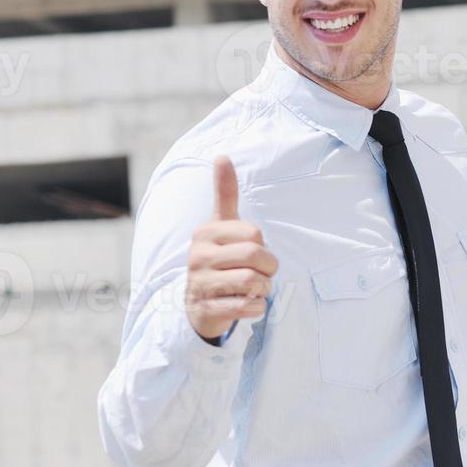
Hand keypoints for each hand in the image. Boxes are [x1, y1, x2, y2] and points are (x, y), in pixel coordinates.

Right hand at [185, 156, 277, 340]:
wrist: (198, 305)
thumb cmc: (218, 259)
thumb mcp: (221, 225)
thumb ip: (224, 193)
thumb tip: (222, 155)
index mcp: (205, 233)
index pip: (255, 235)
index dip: (263, 248)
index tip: (252, 254)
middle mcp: (197, 257)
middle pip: (256, 257)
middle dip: (268, 269)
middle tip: (261, 275)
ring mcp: (199, 285)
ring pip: (253, 283)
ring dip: (262, 290)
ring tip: (251, 290)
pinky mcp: (205, 311)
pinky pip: (247, 308)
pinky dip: (256, 308)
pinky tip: (246, 305)